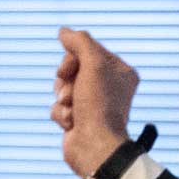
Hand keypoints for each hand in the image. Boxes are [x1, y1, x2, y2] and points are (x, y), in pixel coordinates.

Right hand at [54, 29, 141, 178]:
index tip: (70, 69)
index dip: (73, 57)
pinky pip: (58, 107)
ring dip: (62, 98)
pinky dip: (60, 114)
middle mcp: (109, 87)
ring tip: (72, 110)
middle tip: (70, 91)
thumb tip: (63, 32)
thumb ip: (79, 41)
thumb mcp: (93, 64)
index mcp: (120, 71)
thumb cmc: (99, 105)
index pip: (88, 50)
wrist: (95, 146)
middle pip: (72, 68)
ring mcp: (93, 104)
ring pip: (62, 87)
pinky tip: (71, 123)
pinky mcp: (78, 120)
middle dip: (65, 79)